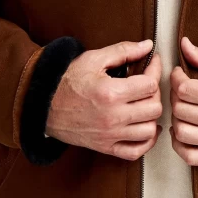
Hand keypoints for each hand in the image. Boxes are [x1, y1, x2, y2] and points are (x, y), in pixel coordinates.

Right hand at [46, 39, 162, 159]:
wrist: (42, 105)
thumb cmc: (67, 81)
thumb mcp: (93, 59)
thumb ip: (123, 51)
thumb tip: (148, 46)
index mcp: (110, 93)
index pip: (150, 84)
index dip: (154, 70)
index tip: (152, 63)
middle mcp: (113, 117)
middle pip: (154, 108)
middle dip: (154, 93)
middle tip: (146, 83)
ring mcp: (110, 135)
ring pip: (149, 130)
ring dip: (150, 116)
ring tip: (143, 104)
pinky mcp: (105, 147)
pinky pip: (136, 151)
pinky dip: (146, 142)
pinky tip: (144, 127)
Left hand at [169, 36, 197, 165]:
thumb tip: (183, 44)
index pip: (185, 89)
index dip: (176, 78)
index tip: (180, 74)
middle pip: (180, 110)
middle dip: (175, 96)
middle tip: (181, 90)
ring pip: (180, 133)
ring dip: (176, 119)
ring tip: (183, 110)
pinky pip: (189, 156)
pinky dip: (179, 145)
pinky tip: (183, 130)